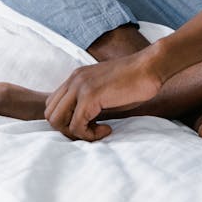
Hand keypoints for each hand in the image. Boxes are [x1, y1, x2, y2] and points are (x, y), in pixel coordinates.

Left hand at [44, 49, 163, 140]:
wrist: (151, 67)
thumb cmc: (134, 82)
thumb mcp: (106, 91)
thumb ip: (91, 103)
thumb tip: (83, 125)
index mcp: (76, 78)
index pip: (53, 105)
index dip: (66, 121)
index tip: (88, 125)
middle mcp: (74, 80)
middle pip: (50, 115)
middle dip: (68, 130)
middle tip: (91, 131)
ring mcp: (80, 87)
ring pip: (57, 121)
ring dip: (77, 133)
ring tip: (99, 130)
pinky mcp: (90, 96)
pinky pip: (77, 126)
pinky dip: (91, 135)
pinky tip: (108, 129)